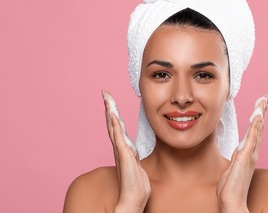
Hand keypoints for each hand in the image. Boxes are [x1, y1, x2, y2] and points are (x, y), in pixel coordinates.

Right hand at [102, 91, 150, 212]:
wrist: (134, 199)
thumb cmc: (136, 185)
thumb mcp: (136, 165)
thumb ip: (132, 156)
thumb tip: (131, 150)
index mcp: (123, 149)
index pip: (117, 128)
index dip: (113, 114)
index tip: (111, 102)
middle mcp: (120, 149)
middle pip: (112, 124)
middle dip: (109, 108)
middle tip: (105, 94)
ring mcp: (121, 152)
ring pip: (114, 128)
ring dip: (111, 112)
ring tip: (108, 99)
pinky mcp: (124, 156)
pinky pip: (119, 138)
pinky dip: (116, 126)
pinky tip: (113, 115)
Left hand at [216, 94, 267, 212]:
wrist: (232, 201)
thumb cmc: (231, 187)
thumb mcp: (232, 168)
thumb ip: (237, 158)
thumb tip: (238, 152)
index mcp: (248, 153)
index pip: (255, 131)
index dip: (259, 117)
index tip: (261, 105)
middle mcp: (252, 151)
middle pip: (259, 126)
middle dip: (263, 110)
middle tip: (266, 96)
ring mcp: (250, 154)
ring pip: (257, 129)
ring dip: (261, 114)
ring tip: (264, 100)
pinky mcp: (245, 157)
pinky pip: (251, 138)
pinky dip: (255, 126)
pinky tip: (257, 115)